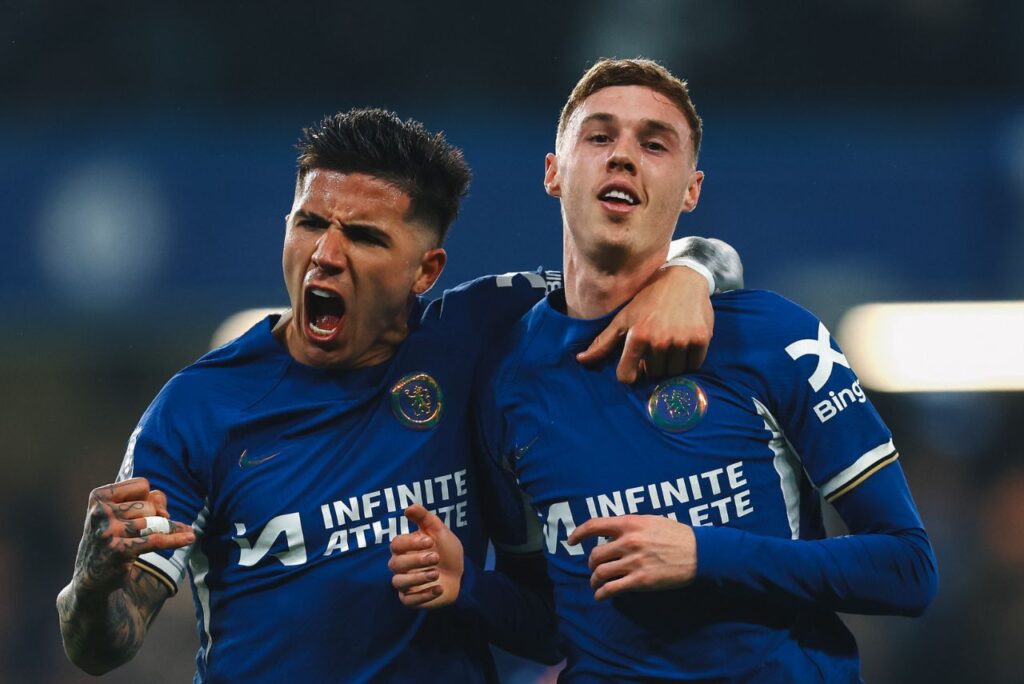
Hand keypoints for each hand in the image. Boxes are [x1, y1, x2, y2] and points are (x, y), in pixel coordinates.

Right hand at [72, 478, 194, 595]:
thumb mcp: (121, 511)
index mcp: (99, 497)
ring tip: (169, 533)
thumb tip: (166, 514)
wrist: (91, 575)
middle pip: (149, 504)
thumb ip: (148, 501)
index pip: (142, 484)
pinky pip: (156, 540)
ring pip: (155, 521)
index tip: (142, 509)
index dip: (148, 497)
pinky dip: (176, 538)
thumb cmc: (112, 535)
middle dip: (156, 515)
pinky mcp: (120, 551)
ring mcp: (109, 532)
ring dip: (167, 528)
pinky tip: (190, 537)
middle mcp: (101, 513)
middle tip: (147, 528)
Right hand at [388, 504, 463, 608]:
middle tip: (436, 557)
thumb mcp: (439, 531)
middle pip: (396, 563)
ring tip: (436, 573)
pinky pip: (408, 600)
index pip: (396, 544)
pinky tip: (439, 588)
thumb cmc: (446, 550)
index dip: (410, 542)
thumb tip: (408, 507)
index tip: (429, 541)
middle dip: (416, 560)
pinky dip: (423, 595)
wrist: (461, 574)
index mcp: (404, 548)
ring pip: (398, 582)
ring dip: (418, 578)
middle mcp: (400, 566)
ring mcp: (404, 584)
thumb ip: (424, 518)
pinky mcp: (411, 599)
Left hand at [567, 515, 696, 600]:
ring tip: (596, 582)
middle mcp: (628, 542)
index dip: (579, 533)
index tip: (572, 540)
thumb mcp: (651, 520)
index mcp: (630, 524)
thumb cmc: (677, 534)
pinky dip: (602, 594)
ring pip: (601, 573)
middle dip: (591, 563)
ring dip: (595, 580)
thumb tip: (610, 533)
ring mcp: (634, 562)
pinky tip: (601, 596)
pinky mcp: (641, 581)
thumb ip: (630, 525)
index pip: (594, 525)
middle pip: (595, 554)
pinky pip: (612, 589)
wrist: (700, 552)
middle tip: (594, 568)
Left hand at [577, 266, 712, 381]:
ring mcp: (681, 340)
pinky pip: (694, 365)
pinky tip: (685, 341)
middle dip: (653, 364)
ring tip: (671, 341)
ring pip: (674, 372)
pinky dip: (690, 359)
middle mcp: (659, 340)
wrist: (684, 278)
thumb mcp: (623, 317)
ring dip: (672, 363)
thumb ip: (603, 342)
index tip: (636, 364)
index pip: (627, 376)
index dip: (630, 372)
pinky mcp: (701, 339)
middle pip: (653, 374)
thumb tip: (581, 360)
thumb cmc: (648, 298)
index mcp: (637, 336)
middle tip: (657, 343)